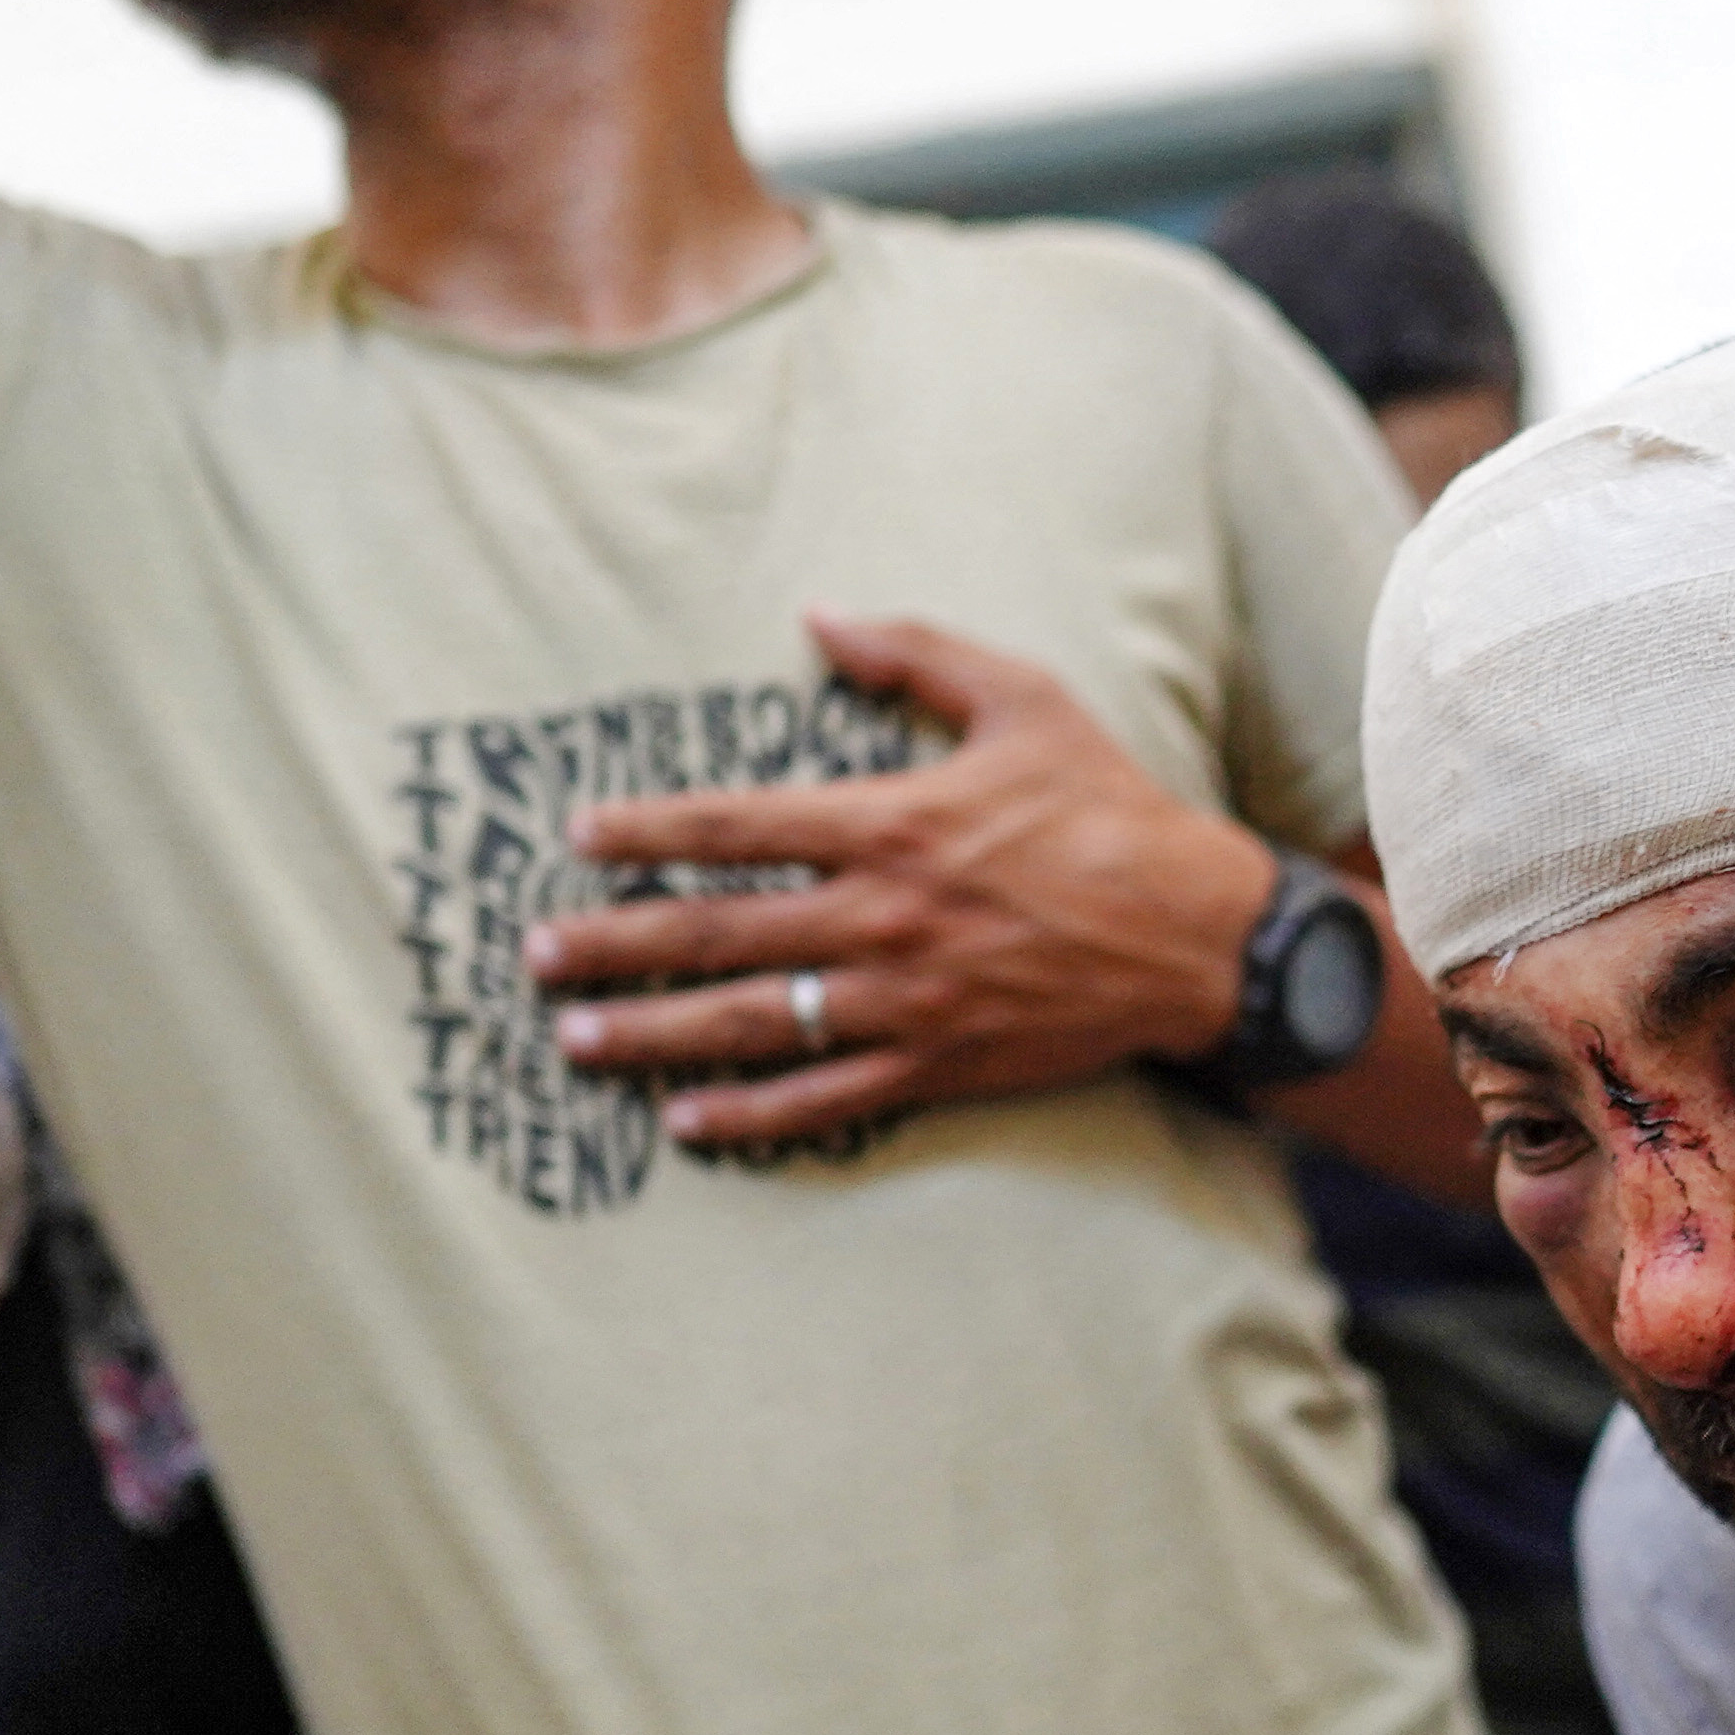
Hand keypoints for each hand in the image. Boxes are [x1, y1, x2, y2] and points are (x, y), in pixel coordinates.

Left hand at [522, 612, 1272, 1152]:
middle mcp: (880, 916)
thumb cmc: (1109, 809)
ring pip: (749, 1021)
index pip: (736, 826)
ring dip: (651, 1033)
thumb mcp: (1023, 701)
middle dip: (612, 943)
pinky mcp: (936, 1064)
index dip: (647, 832)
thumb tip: (820, 614)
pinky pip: (823, 1098)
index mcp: (890, 822)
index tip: (576, 841)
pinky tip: (685, 1121)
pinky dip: (751, 1114)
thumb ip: (915, 653)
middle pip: (715, 932)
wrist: (1200, 935)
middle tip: (534, 956)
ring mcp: (903, 999)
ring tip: (575, 1041)